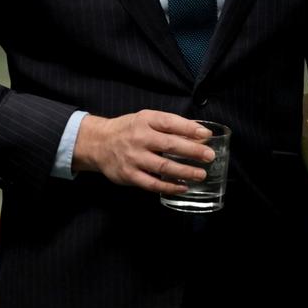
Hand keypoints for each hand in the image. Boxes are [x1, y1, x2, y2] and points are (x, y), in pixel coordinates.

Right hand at [72, 110, 214, 193]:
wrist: (98, 143)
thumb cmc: (128, 130)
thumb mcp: (145, 120)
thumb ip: (169, 125)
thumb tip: (199, 134)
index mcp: (144, 121)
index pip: (169, 122)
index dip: (189, 128)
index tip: (206, 134)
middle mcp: (138, 138)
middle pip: (169, 145)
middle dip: (192, 151)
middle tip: (209, 156)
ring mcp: (133, 158)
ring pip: (163, 167)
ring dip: (185, 172)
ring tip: (201, 174)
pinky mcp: (129, 175)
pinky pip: (152, 184)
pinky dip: (169, 187)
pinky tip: (183, 187)